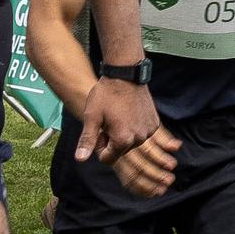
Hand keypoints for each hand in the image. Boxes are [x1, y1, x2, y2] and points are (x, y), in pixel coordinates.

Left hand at [74, 77, 174, 197]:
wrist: (126, 74)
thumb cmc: (106, 95)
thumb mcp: (92, 117)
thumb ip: (87, 140)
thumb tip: (80, 159)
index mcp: (122, 140)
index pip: (107, 159)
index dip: (100, 146)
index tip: (99, 130)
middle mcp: (139, 139)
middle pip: (120, 151)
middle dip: (112, 140)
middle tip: (109, 120)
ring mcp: (149, 131)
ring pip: (131, 142)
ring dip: (124, 134)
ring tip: (119, 115)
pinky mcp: (155, 123)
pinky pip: (142, 133)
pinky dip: (134, 126)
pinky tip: (129, 112)